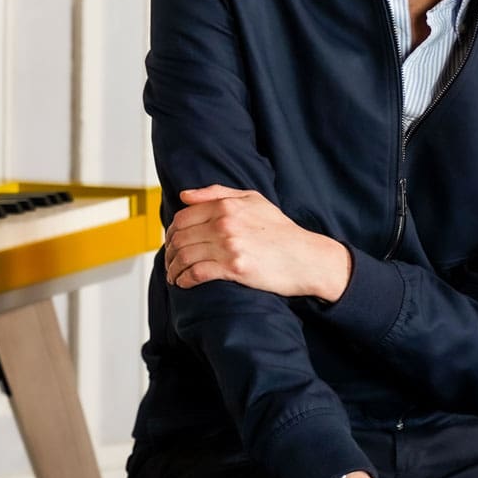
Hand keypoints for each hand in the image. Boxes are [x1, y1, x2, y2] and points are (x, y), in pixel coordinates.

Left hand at [164, 185, 350, 300]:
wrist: (307, 258)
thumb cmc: (281, 230)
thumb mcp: (253, 200)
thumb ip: (217, 193)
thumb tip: (185, 196)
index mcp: (226, 205)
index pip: (183, 217)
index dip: (172, 232)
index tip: (172, 243)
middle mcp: (224, 223)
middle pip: (180, 238)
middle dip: (170, 253)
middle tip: (170, 263)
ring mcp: (229, 246)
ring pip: (185, 256)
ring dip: (173, 269)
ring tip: (173, 277)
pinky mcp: (235, 268)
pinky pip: (197, 273)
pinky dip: (184, 280)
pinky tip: (183, 284)